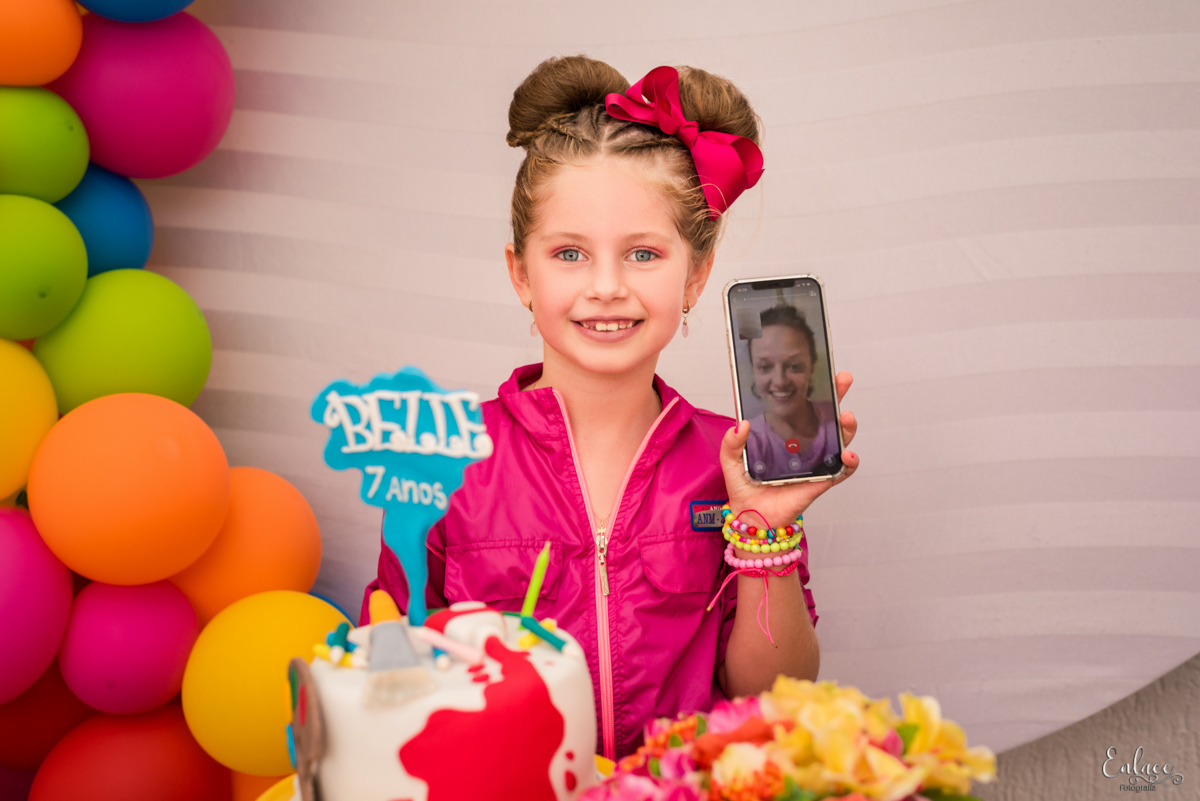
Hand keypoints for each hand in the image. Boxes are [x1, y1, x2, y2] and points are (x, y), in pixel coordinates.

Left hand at [719, 371, 859, 526]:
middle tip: (843, 380)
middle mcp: (804, 444)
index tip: (820, 371)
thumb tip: (741, 425)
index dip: (812, 389)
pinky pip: (841, 471)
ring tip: (846, 418)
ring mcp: (815, 461)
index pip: (802, 406)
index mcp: (784, 433)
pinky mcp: (820, 481)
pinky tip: (848, 455)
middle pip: (826, 416)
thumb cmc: (744, 487)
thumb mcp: (731, 461)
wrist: (751, 517)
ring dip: (847, 428)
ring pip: (839, 440)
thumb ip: (732, 443)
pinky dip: (849, 463)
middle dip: (837, 396)